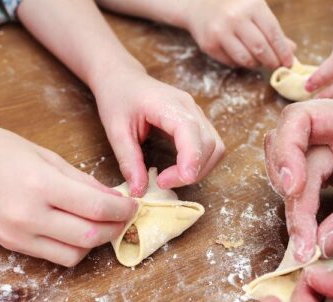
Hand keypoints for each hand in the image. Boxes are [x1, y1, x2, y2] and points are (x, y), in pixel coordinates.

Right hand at [0, 124, 136, 266]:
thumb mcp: (47, 156)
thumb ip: (83, 182)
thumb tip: (114, 199)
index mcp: (40, 185)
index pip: (97, 209)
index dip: (123, 210)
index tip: (133, 205)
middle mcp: (27, 215)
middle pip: (89, 237)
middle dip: (115, 228)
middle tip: (124, 216)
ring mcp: (16, 235)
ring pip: (74, 255)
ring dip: (95, 242)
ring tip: (100, 223)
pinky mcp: (9, 245)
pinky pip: (54, 257)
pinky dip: (73, 248)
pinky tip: (76, 229)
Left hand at [93, 66, 224, 196]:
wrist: (122, 78)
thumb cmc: (118, 98)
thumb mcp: (116, 131)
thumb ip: (129, 161)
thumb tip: (139, 191)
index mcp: (170, 105)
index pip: (192, 134)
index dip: (188, 163)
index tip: (165, 182)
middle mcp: (190, 107)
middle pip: (211, 145)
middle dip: (192, 171)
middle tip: (162, 183)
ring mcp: (197, 113)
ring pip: (216, 148)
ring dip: (199, 169)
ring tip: (171, 178)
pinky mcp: (198, 121)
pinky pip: (211, 146)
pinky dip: (200, 163)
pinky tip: (178, 169)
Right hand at [180, 0, 295, 68]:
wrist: (198, 3)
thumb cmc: (233, 5)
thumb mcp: (255, 8)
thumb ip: (272, 29)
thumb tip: (291, 50)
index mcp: (252, 5)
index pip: (273, 34)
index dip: (283, 51)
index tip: (289, 62)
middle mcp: (235, 18)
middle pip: (261, 49)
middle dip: (272, 61)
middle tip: (276, 66)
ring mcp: (220, 32)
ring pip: (246, 59)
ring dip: (256, 64)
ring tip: (259, 62)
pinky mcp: (209, 45)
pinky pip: (231, 62)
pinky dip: (240, 63)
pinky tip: (242, 56)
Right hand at [264, 100, 332, 260]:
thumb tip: (323, 243)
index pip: (299, 120)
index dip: (286, 152)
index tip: (292, 188)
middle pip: (290, 154)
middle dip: (291, 196)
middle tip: (301, 238)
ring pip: (294, 174)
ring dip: (294, 206)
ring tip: (304, 241)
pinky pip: (307, 187)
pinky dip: (304, 210)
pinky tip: (310, 234)